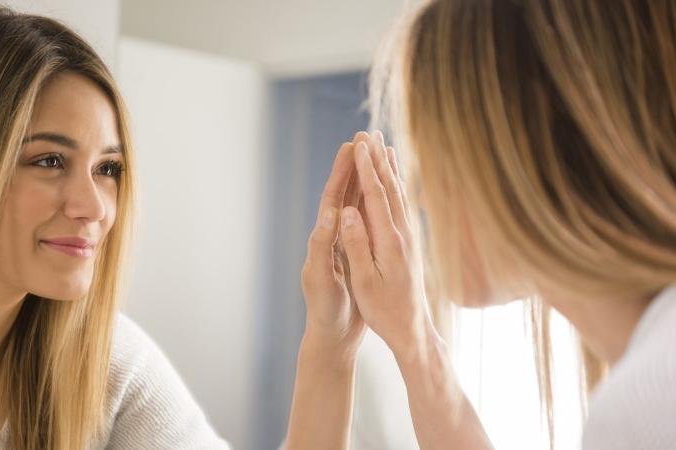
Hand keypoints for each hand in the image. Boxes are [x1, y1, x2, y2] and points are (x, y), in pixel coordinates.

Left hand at [300, 132, 370, 357]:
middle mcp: (332, 236)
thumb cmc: (325, 311)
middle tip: (365, 137)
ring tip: (377, 155)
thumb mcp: (321, 280)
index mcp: (323, 239)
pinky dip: (376, 204)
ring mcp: (345, 244)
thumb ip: (323, 247)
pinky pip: (368, 221)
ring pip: (357, 204)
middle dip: (354, 165)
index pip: (332, 197)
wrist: (333, 335)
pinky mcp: (356, 254)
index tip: (351, 145)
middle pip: (343, 193)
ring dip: (366, 179)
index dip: (341, 171)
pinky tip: (387, 195)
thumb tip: (329, 214)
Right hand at [339, 131, 436, 360]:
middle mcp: (402, 235)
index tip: (359, 144)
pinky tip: (395, 181)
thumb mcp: (364, 281)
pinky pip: (402, 207)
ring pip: (399, 195)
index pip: (375, 196)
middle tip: (369, 133)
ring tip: (384, 146)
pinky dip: (397, 187)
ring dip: (390, 169)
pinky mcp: (410, 244)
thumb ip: (356, 245)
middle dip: (378, 159)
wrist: (413, 329)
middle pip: (390, 188)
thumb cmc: (384, 310)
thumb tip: (347, 212)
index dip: (366, 168)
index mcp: (389, 242)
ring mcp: (409, 238)